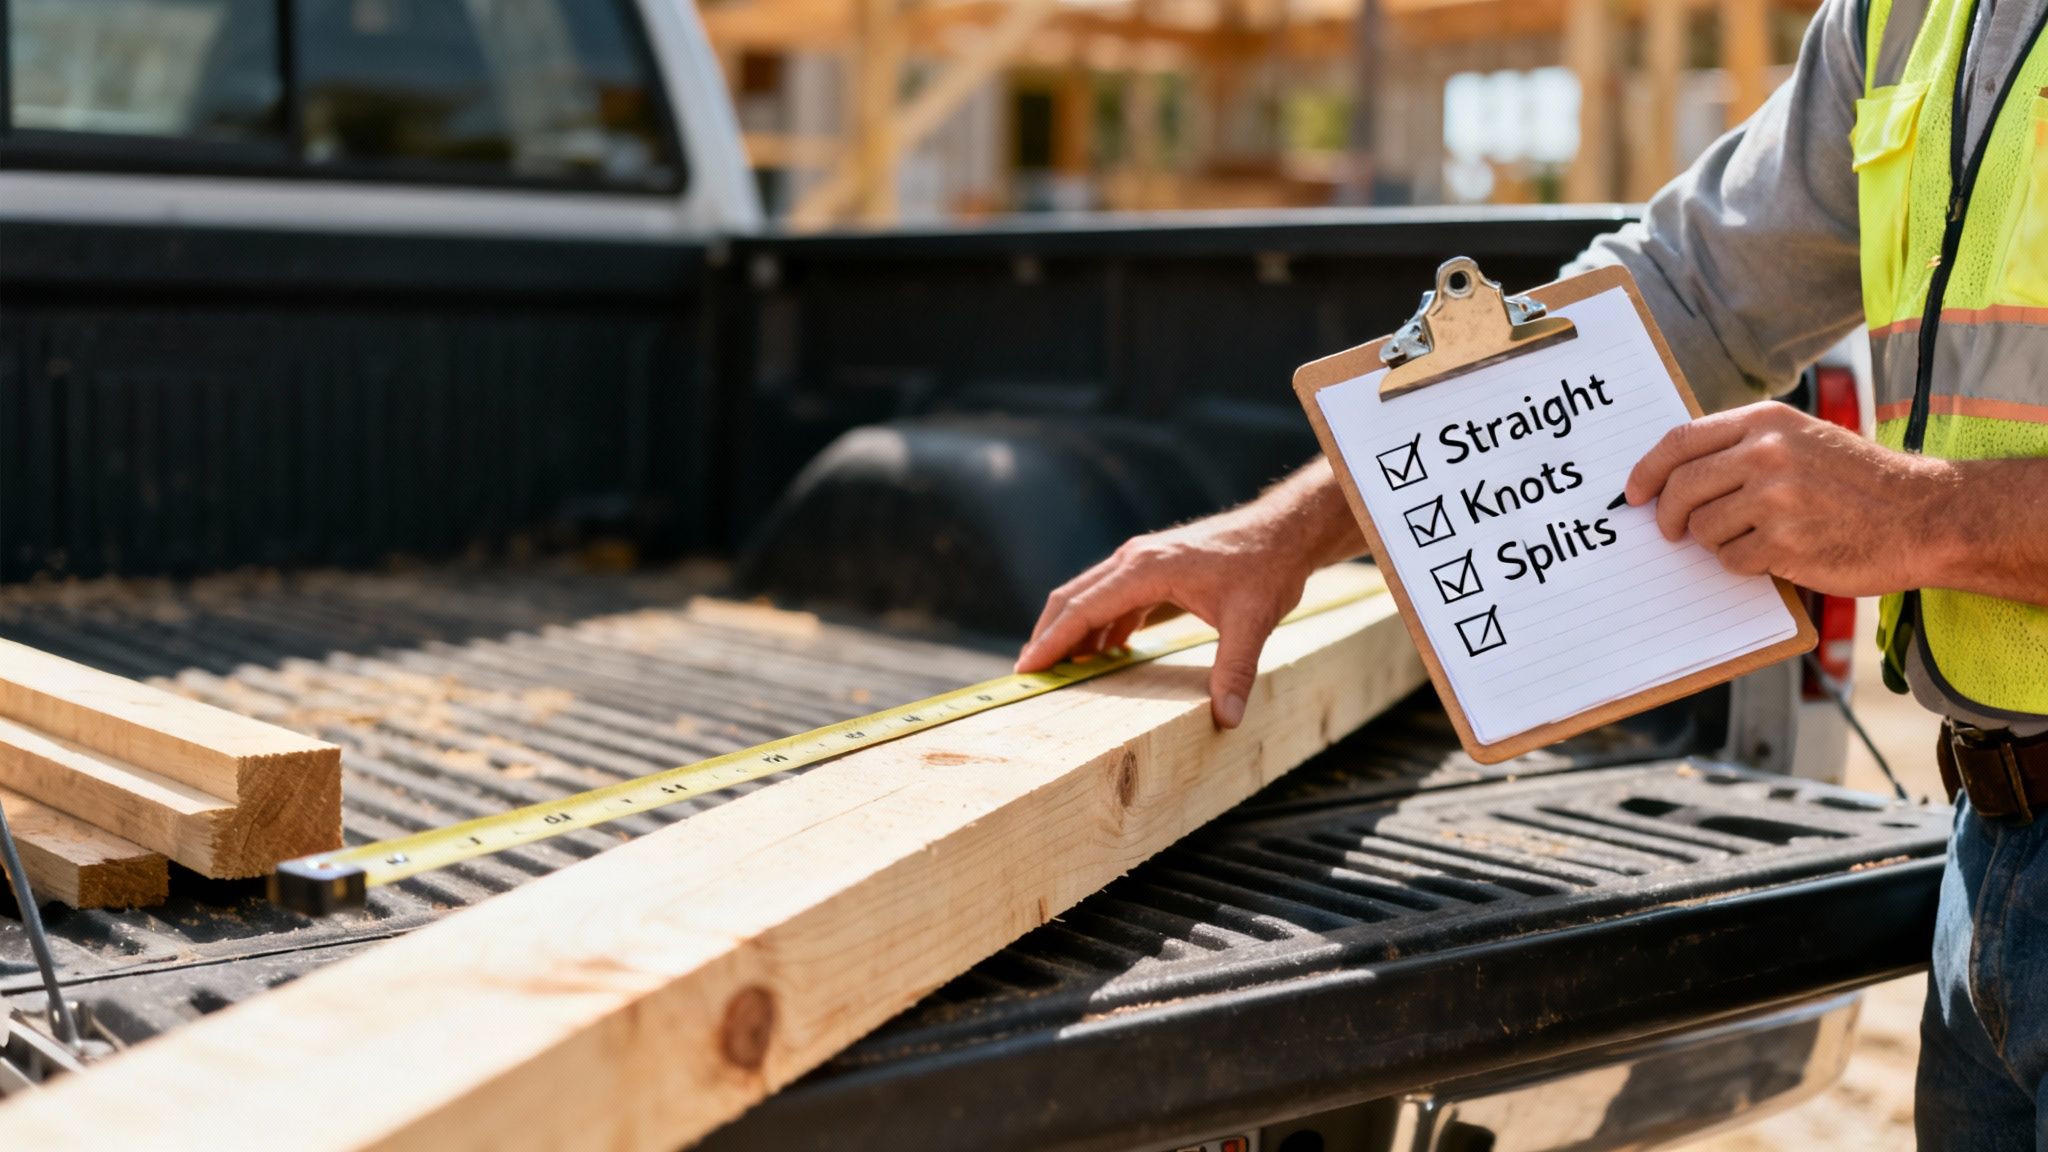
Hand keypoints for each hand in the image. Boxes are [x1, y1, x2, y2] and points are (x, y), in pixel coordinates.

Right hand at [1014, 508, 1319, 728]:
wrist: (1284, 530)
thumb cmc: (1266, 568)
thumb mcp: (1252, 621)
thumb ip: (1234, 670)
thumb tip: (1228, 717)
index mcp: (1145, 569)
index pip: (1083, 608)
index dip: (1052, 641)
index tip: (1027, 668)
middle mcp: (1134, 560)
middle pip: (1073, 598)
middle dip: (1047, 636)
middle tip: (1028, 675)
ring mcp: (1142, 561)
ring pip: (1089, 596)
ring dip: (1071, 632)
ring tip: (1058, 671)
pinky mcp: (1154, 568)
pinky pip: (1113, 598)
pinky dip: (1100, 626)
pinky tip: (1103, 654)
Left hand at [1624, 401, 1946, 595]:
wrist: (1923, 515)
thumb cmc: (1858, 483)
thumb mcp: (1802, 440)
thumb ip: (1744, 447)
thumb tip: (1674, 475)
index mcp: (1765, 421)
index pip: (1679, 441)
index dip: (1646, 470)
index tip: (1632, 493)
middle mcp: (1766, 453)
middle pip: (1680, 488)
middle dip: (1668, 516)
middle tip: (1672, 531)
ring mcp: (1774, 497)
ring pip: (1703, 528)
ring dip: (1715, 542)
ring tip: (1753, 537)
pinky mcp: (1784, 541)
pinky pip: (1731, 560)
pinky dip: (1743, 565)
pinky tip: (1775, 555)